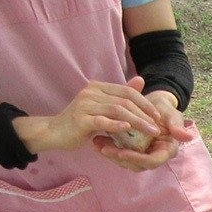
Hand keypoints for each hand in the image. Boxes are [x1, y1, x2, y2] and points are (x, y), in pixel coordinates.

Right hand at [35, 76, 164, 155]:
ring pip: (117, 111)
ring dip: (137, 122)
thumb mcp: (102, 107)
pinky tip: (128, 128)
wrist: (54, 131)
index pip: (127, 92)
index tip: (157, 116)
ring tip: (150, 132)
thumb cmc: (81, 121)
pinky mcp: (80, 120)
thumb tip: (140, 80)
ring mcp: (85, 105)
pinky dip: (116, 124)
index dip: (145, 103)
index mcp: (98, 87)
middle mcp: (91, 92)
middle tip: (157, 128)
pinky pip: (102, 121)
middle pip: (125, 101)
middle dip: (144, 115)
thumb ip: (120, 96)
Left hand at [90, 86, 196, 171]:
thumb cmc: (163, 107)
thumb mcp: (170, 114)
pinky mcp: (131, 149)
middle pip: (137, 165)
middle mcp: (154, 155)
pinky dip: (108, 149)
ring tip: (97, 143)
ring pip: (126, 162)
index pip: (152, 161)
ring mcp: (142, 153)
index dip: (137, 159)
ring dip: (111, 155)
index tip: (122, 152)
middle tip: (104, 149)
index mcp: (167, 149)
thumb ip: (177, 125)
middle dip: (120, 159)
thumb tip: (187, 136)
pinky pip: (119, 154)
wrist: (151, 103)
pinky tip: (96, 140)